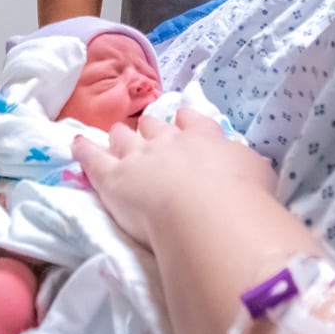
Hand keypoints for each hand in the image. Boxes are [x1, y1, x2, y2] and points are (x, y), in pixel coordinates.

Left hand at [75, 107, 275, 247]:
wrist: (207, 213)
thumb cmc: (240, 196)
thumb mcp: (258, 175)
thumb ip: (247, 165)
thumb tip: (249, 163)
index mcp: (204, 137)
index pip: (191, 121)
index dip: (184, 121)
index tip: (182, 121)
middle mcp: (168, 140)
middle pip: (154, 125)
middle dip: (150, 128)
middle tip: (149, 132)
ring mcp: (137, 156)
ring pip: (124, 136)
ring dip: (121, 136)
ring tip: (116, 136)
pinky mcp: (112, 177)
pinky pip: (93, 158)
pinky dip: (84, 149)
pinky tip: (77, 143)